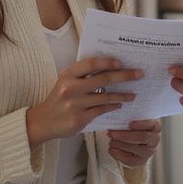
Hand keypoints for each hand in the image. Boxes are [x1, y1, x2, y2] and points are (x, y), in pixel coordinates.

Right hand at [26, 56, 141, 147]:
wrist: (43, 121)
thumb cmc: (59, 99)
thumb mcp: (65, 81)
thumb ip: (82, 75)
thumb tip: (109, 67)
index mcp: (68, 75)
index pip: (91, 64)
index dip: (108, 62)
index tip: (121, 62)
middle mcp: (71, 88)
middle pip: (103, 78)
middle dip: (124, 75)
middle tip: (139, 74)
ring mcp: (75, 104)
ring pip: (106, 96)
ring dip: (122, 95)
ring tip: (133, 94)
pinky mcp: (80, 118)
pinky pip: (102, 110)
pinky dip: (113, 106)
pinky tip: (120, 105)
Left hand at [106, 119, 161, 166]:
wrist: (133, 141)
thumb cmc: (133, 127)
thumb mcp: (134, 119)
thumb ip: (130, 116)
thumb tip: (118, 114)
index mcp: (155, 126)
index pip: (151, 124)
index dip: (141, 124)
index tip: (129, 124)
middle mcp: (155, 139)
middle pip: (142, 137)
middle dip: (125, 135)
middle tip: (111, 133)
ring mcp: (149, 152)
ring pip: (134, 148)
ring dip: (119, 144)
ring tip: (110, 140)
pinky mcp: (140, 161)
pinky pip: (129, 160)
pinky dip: (118, 154)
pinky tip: (111, 149)